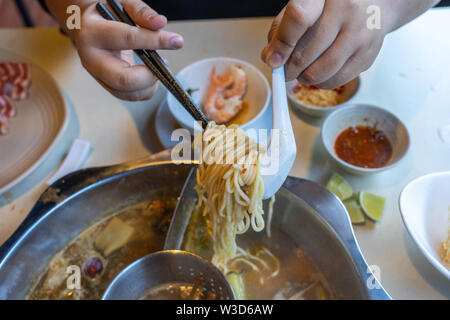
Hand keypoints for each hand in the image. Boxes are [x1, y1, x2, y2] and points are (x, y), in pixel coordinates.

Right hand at [48, 0, 183, 100]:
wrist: (84, 25)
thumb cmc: (106, 13)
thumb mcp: (122, 5)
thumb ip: (142, 12)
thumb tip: (161, 23)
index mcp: (93, 32)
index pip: (128, 39)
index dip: (156, 41)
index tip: (177, 41)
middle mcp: (91, 58)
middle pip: (123, 79)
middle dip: (149, 76)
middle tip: (164, 63)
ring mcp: (97, 75)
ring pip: (127, 93)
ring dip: (150, 84)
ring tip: (158, 67)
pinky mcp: (105, 85)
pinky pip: (129, 96)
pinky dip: (145, 89)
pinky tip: (150, 75)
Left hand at [262, 0, 393, 88]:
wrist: (376, 3)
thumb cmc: (334, 6)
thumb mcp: (304, 6)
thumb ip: (283, 29)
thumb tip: (270, 58)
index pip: (298, 19)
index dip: (282, 44)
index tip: (273, 60)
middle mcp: (346, 10)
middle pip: (307, 53)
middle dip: (290, 70)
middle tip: (286, 71)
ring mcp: (360, 32)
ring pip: (322, 71)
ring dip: (305, 78)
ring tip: (302, 73)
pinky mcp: (368, 53)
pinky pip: (337, 79)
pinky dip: (322, 83)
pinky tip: (319, 74)